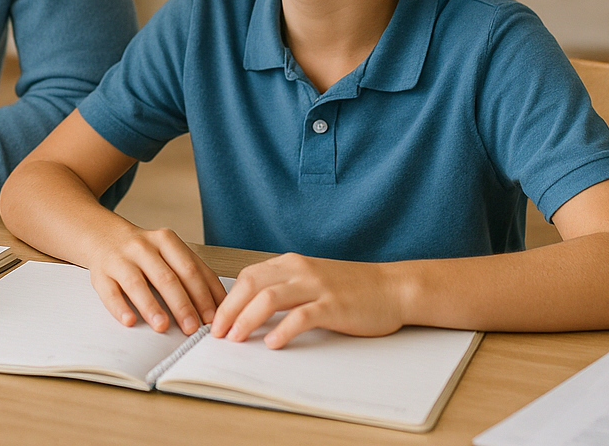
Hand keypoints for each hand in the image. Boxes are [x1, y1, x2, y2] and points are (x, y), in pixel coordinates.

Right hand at [81, 225, 225, 334]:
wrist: (102, 235)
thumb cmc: (144, 250)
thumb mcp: (169, 251)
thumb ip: (191, 272)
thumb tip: (219, 305)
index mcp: (166, 240)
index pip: (190, 269)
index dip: (204, 294)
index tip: (214, 317)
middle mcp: (143, 247)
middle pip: (166, 277)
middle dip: (183, 304)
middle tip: (193, 328)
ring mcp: (120, 260)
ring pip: (137, 283)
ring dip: (152, 306)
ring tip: (163, 327)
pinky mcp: (101, 274)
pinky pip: (110, 291)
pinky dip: (119, 307)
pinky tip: (130, 320)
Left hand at [211, 253, 404, 347]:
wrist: (392, 288)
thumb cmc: (352, 288)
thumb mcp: (312, 280)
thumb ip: (285, 289)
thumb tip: (251, 312)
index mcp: (291, 263)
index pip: (248, 276)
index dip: (228, 299)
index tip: (215, 320)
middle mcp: (300, 270)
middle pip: (251, 285)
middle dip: (229, 310)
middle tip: (216, 333)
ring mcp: (317, 287)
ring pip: (270, 298)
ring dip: (247, 319)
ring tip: (236, 339)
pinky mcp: (333, 306)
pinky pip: (302, 316)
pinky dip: (283, 330)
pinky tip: (273, 344)